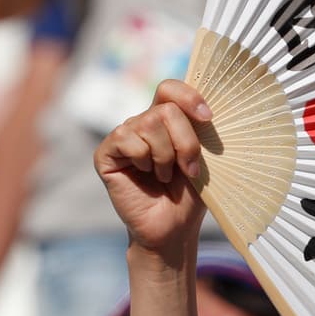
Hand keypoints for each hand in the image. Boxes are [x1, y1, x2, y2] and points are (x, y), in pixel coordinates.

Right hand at [94, 80, 211, 254]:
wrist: (174, 226)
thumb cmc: (190, 193)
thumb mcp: (202, 158)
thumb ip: (199, 130)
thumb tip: (206, 110)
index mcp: (167, 120)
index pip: (170, 89)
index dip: (189, 96)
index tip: (208, 118)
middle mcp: (142, 123)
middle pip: (166, 109)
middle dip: (186, 141)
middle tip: (189, 168)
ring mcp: (123, 137)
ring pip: (149, 124)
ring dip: (166, 156)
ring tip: (165, 176)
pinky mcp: (106, 154)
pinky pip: (127, 139)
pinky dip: (144, 159)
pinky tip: (145, 174)